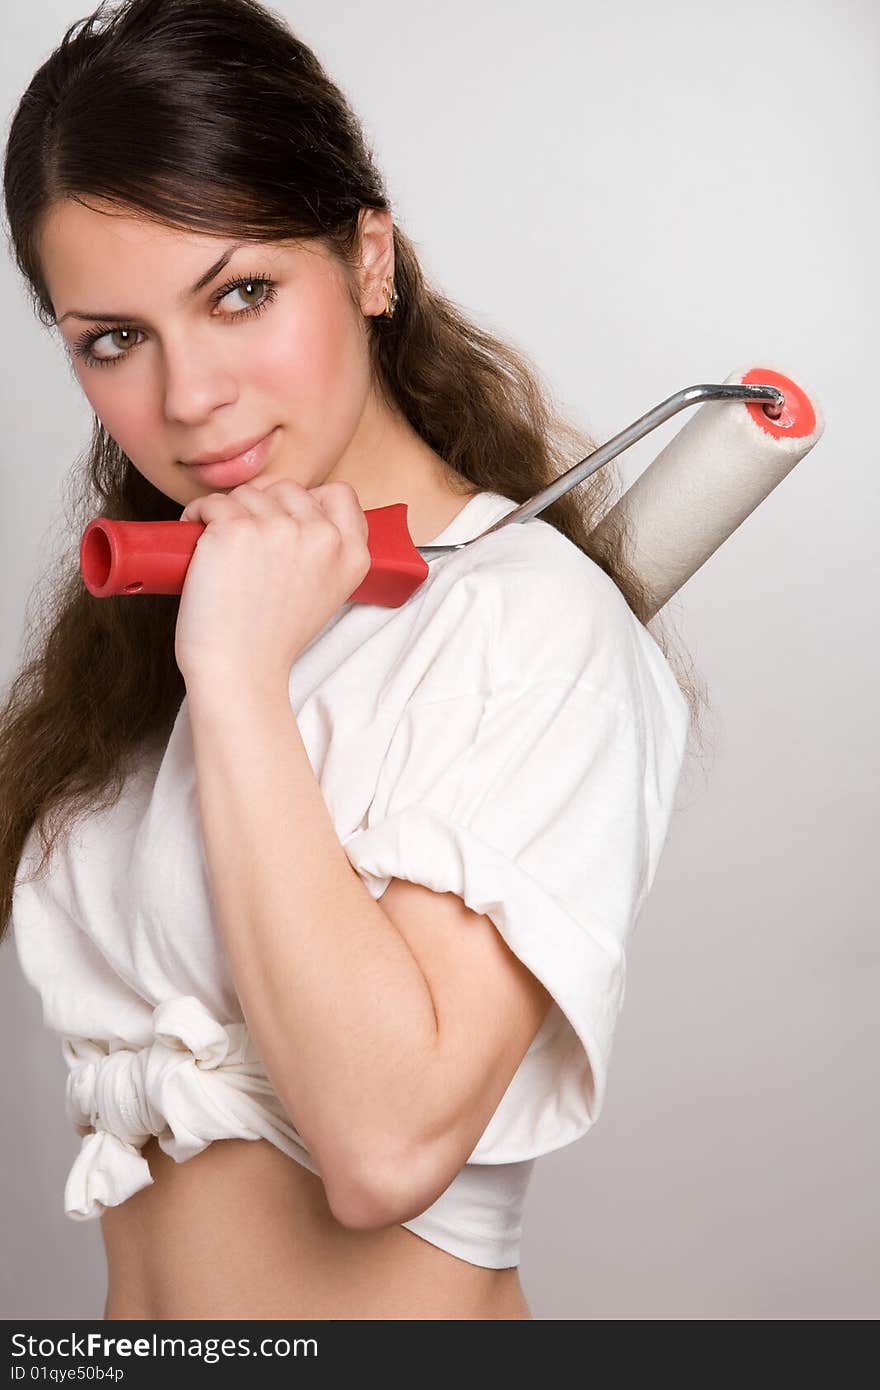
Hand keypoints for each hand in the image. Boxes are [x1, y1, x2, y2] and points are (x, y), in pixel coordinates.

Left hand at [174, 478, 370, 687]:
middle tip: (246, 542)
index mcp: (351, 554)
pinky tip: (198, 538)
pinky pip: (211, 502)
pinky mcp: (235, 530)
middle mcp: (321, 537)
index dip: (308, 501)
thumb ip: (324, 554)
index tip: (285, 519)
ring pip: (248, 493)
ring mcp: (279, 529)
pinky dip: (197, 515)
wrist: (239, 671)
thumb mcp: (325, 595)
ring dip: (227, 511)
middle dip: (262, 506)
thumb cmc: (271, 639)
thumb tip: (295, 516)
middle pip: (287, 489)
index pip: (339, 494)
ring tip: (220, 546)